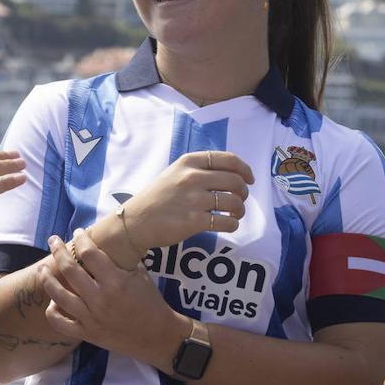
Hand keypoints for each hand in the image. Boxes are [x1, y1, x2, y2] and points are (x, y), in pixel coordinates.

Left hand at [40, 229, 186, 363]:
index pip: (89, 254)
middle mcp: (100, 299)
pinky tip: (52, 301)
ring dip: (47, 278)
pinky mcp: (87, 334)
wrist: (158, 336)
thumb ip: (120, 260)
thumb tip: (102, 243)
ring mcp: (91, 318)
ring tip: (43, 268)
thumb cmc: (151, 302)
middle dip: (58, 250)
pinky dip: (52, 311)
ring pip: (58, 295)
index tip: (77, 232)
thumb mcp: (140, 275)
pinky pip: (60, 323)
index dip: (81, 239)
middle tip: (53, 240)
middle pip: (69, 269)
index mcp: (115, 282)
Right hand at [121, 151, 253, 254]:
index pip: (228, 159)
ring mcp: (193, 199)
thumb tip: (231, 174)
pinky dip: (232, 224)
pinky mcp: (193, 221)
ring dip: (240, 210)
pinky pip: (226, 222)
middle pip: (235, 181)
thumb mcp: (174, 173)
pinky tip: (227, 224)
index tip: (249, 179)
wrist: (134, 221)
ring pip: (234, 202)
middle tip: (240, 200)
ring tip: (234, 215)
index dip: (244, 169)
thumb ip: (199, 170)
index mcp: (188, 162)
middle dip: (243, 192)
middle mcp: (192, 177)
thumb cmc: (156, 198)